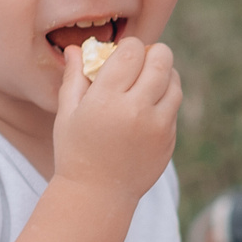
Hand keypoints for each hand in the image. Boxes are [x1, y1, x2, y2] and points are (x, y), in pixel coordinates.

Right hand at [51, 37, 181, 202]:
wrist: (98, 195)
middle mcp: (137, 110)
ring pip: (174, 81)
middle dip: (152, 53)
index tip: (122, 53)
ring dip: (163, 74)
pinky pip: (174, 106)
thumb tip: (76, 48)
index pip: (132, 51)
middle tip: (141, 60)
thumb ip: (74, 77)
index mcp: (107, 99)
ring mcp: (158, 126)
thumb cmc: (76, 151)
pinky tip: (148, 106)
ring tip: (147, 81)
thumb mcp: (67, 114)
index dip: (129, 46)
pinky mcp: (169, 139)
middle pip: (161, 59)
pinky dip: (165, 99)